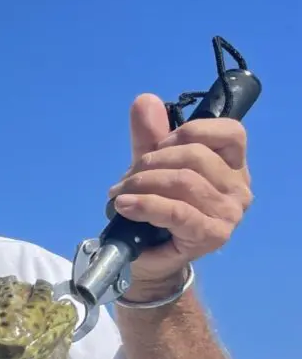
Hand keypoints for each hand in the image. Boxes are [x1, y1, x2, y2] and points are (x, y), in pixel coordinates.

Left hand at [108, 93, 251, 294]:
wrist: (147, 259)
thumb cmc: (154, 210)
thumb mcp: (150, 167)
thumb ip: (149, 137)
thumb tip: (145, 100)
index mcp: (233, 164)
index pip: (230, 132)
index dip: (188, 133)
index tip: (157, 147)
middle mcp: (239, 187)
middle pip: (196, 157)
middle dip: (151, 163)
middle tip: (125, 181)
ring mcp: (230, 213)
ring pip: (184, 182)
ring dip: (141, 185)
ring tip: (119, 195)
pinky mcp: (213, 235)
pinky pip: (177, 211)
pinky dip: (145, 205)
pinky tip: (123, 205)